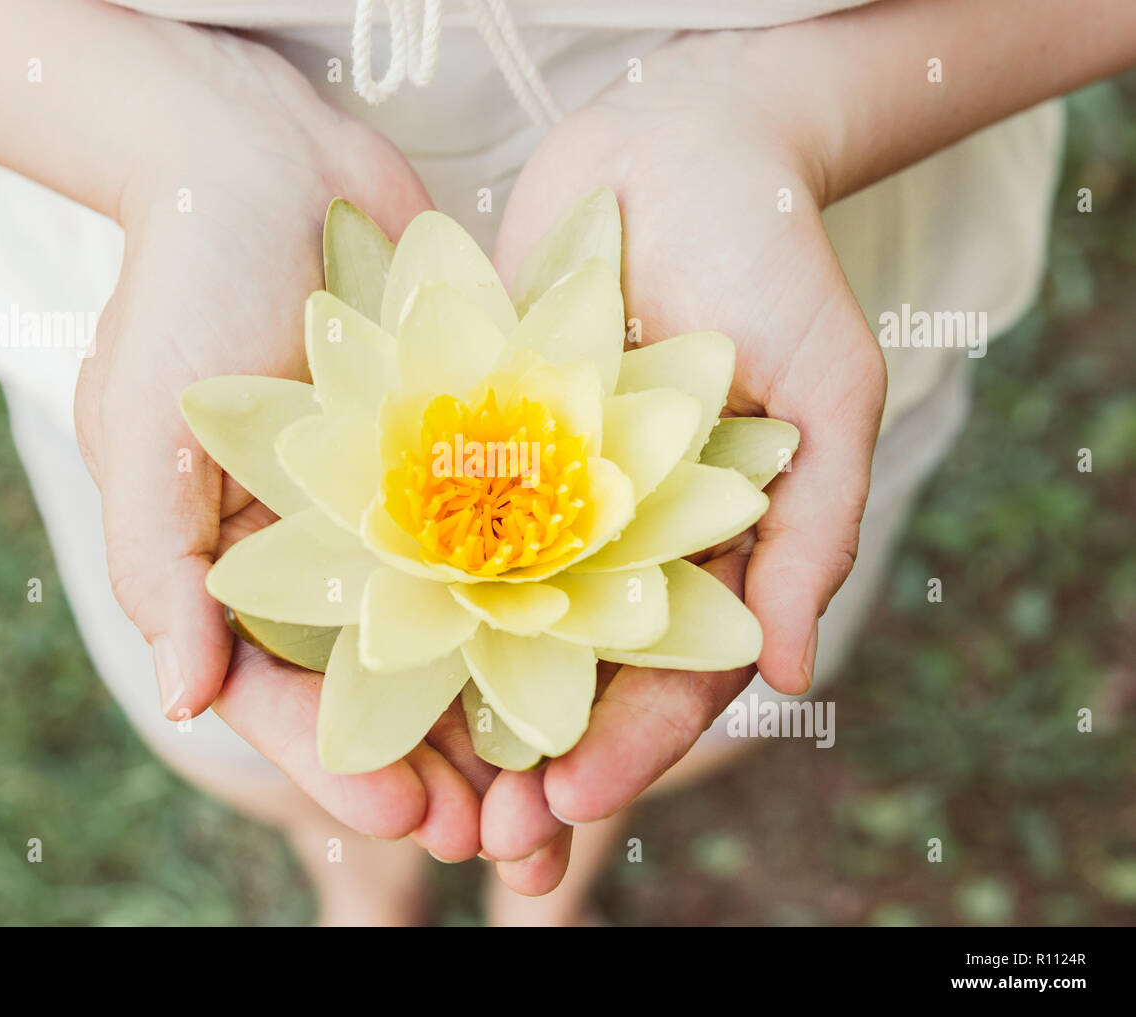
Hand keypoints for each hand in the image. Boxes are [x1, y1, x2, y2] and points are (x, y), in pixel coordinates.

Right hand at [73, 29, 486, 859]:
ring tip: (555, 787)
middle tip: (503, 839)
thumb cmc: (185, 282)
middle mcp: (316, 550)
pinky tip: (594, 659)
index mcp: (234, 566)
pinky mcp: (457, 454)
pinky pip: (502, 545)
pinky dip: (541, 605)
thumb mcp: (143, 422)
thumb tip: (186, 700)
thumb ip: (161, 562)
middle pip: (380, 687)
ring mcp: (390, 507)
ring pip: (454, 635)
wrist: (262, 156)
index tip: (410, 816)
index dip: (339, 763)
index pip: (284, 693)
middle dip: (436, 767)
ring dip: (499, 712)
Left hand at [483, 30, 886, 889]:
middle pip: (585, 679)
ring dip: (472, 719)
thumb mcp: (824, 391)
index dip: (630, 747)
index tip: (571, 808)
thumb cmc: (770, 260)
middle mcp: (633, 540)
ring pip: (510, 632)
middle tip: (492, 846)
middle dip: (542, 766)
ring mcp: (559, 501)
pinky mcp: (492, 452)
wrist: (673, 149)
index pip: (678, 673)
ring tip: (428, 799)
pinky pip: (453, 543)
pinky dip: (422, 611)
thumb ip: (813, 529)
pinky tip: (377, 671)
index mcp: (719, 548)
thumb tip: (799, 670)